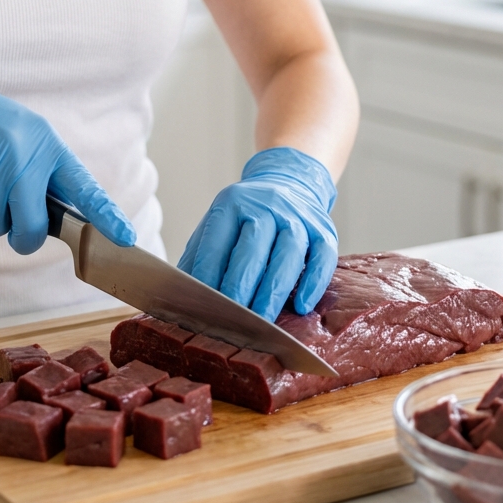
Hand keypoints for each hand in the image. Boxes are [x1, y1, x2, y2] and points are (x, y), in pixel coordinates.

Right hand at [0, 63, 135, 255]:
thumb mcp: (23, 136)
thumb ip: (41, 174)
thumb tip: (49, 224)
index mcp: (46, 145)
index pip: (83, 187)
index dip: (106, 215)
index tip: (127, 239)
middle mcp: (22, 155)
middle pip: (32, 228)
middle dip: (21, 237)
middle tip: (9, 221)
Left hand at [177, 147, 337, 322]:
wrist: (289, 183)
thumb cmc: (247, 217)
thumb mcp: (219, 224)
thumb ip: (200, 256)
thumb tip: (178, 295)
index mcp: (233, 203)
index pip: (218, 240)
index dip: (209, 273)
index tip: (201, 304)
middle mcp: (267, 205)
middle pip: (253, 247)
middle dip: (241, 285)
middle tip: (232, 318)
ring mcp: (298, 216)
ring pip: (289, 252)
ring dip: (274, 289)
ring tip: (262, 319)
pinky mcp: (324, 230)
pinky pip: (323, 257)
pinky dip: (313, 283)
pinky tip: (301, 305)